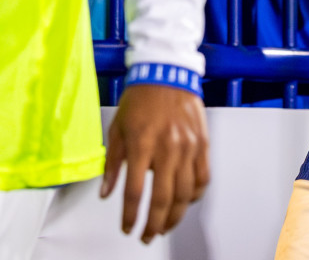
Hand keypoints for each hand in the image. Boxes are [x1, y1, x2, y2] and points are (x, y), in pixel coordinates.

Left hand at [100, 83, 209, 242]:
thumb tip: (106, 192)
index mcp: (141, 144)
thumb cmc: (140, 98)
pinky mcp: (202, 144)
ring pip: (185, 193)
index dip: (130, 215)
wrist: (167, 72)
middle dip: (154, 224)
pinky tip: (186, 201)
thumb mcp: (117, 129)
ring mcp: (188, 147)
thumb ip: (112, 164)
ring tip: (166, 225)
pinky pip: (203, 177)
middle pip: (163, 199)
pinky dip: (195, 195)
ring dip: (175, 216)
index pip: (134, 191)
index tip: (128, 227)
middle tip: (148, 235)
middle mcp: (167, 147)